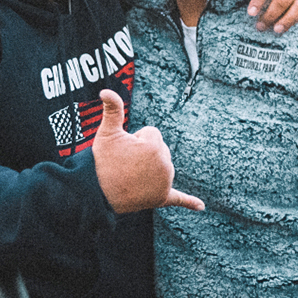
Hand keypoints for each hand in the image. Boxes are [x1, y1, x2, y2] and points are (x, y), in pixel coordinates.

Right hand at [91, 90, 204, 213]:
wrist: (96, 192)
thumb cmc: (101, 160)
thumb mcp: (107, 133)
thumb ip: (113, 109)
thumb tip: (106, 90)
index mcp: (155, 146)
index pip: (152, 133)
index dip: (135, 139)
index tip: (124, 151)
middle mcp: (165, 164)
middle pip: (159, 149)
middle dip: (143, 154)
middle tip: (125, 164)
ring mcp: (165, 182)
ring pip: (163, 165)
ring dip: (149, 168)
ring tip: (130, 176)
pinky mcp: (161, 198)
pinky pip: (178, 198)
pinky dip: (189, 202)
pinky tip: (201, 207)